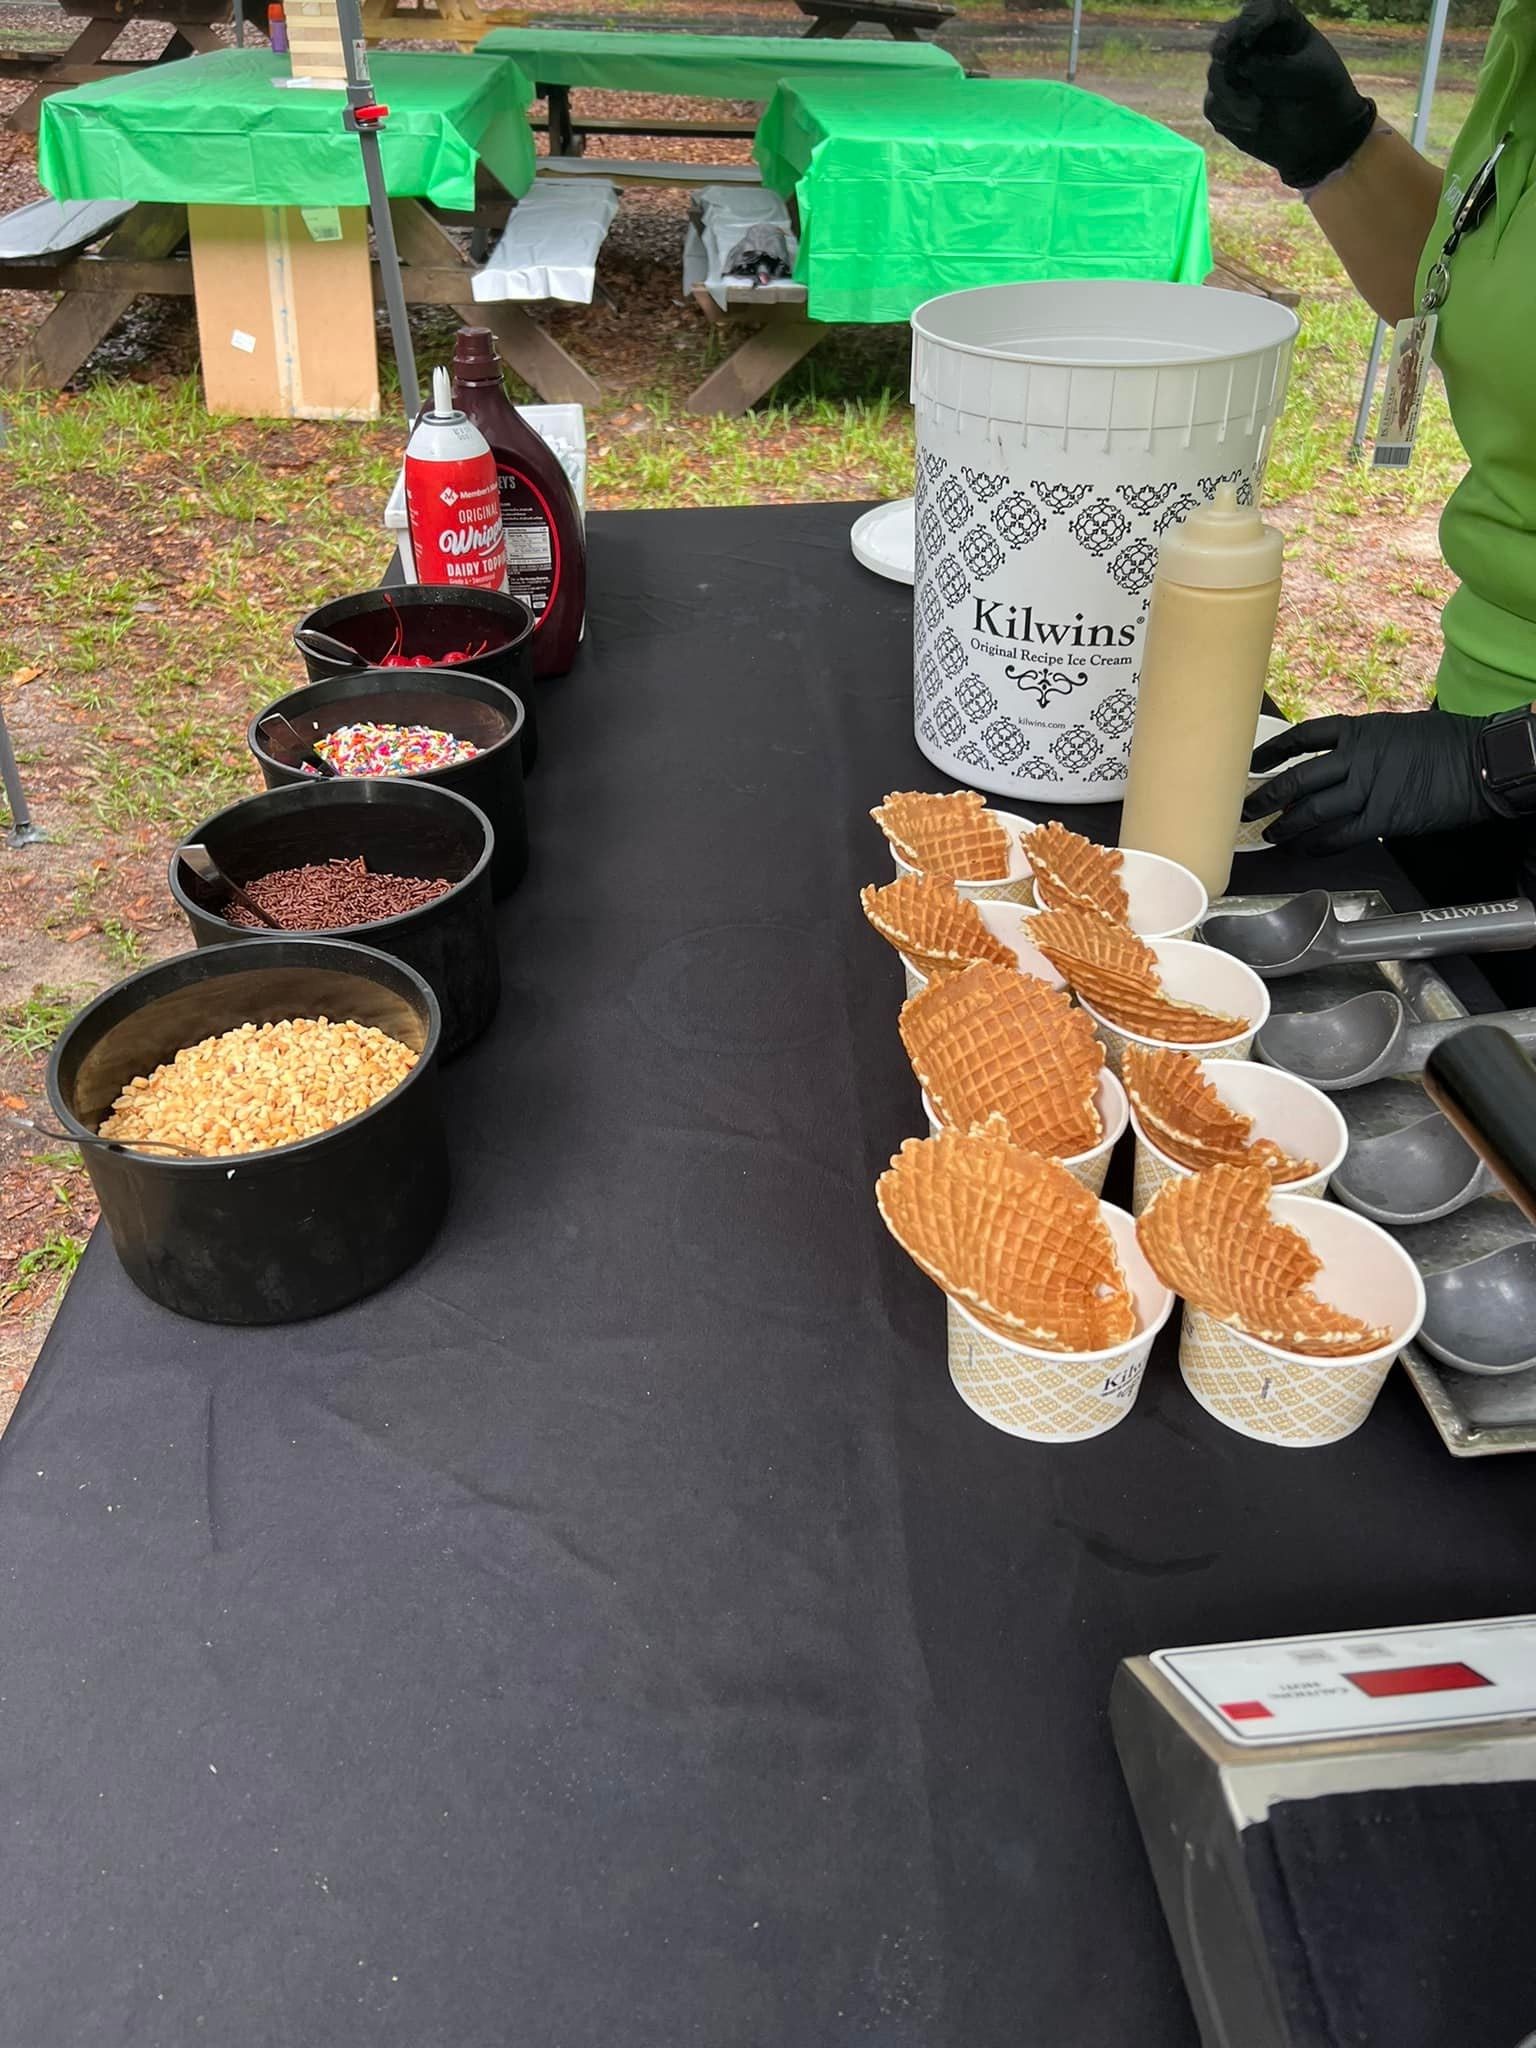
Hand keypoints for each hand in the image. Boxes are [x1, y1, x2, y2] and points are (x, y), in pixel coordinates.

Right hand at [1206, 0, 1377, 189]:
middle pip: (1229, 36)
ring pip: (1216, 74)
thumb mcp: (1314, 75)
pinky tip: (1253, 125)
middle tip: (1222, 56)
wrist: (1321, 139)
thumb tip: (1243, 67)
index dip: (1252, 17)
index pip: (1262, 10)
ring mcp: (1237, 76)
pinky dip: (1230, 115)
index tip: (1250, 32)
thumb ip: (1280, 68)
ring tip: (1257, 113)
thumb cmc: (1325, 96)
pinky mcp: (1227, 106)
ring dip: (1231, 93)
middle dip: (1223, 44)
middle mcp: (1254, 47)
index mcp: (1281, 29)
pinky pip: (1214, 106)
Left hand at [1244, 710, 1494, 854]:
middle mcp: (1357, 758)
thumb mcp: (1396, 729)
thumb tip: (1330, 771)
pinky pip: (1339, 836)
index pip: (1303, 738)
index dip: (1272, 751)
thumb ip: (1362, 746)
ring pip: (1312, 811)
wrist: (1482, 761)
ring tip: (1271, 836)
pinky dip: (1316, 845)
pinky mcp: (1383, 819)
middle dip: (1265, 797)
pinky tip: (1303, 849)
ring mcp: (1368, 789)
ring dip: (1286, 827)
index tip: (1253, 763)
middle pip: (1297, 779)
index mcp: (1359, 731)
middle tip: (1246, 810)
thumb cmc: (1445, 744)